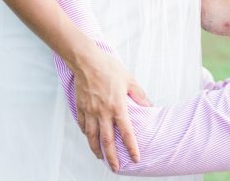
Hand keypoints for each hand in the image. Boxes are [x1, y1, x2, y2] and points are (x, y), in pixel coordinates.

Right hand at [73, 48, 150, 170]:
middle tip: (116, 168)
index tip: (135, 158)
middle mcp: (103, 113)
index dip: (132, 147)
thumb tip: (149, 106)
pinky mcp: (80, 107)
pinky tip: (89, 137)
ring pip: (92, 136)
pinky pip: (83, 125)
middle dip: (112, 157)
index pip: (126, 133)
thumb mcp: (129, 80)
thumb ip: (139, 95)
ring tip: (100, 157)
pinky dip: (86, 134)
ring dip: (96, 149)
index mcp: (117, 107)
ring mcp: (90, 111)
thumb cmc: (108, 68)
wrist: (86, 61)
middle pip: (107, 141)